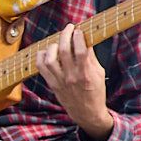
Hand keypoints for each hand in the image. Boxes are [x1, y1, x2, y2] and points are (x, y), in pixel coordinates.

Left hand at [33, 25, 113, 139]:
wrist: (86, 112)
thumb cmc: (95, 91)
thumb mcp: (99, 73)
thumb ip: (91, 57)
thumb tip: (85, 39)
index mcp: (86, 74)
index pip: (81, 51)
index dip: (78, 37)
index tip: (79, 29)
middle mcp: (71, 77)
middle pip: (64, 51)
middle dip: (65, 35)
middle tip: (69, 28)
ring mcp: (60, 81)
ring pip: (49, 58)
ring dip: (53, 45)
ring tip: (58, 41)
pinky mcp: (52, 84)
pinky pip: (41, 67)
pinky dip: (41, 57)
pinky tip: (46, 51)